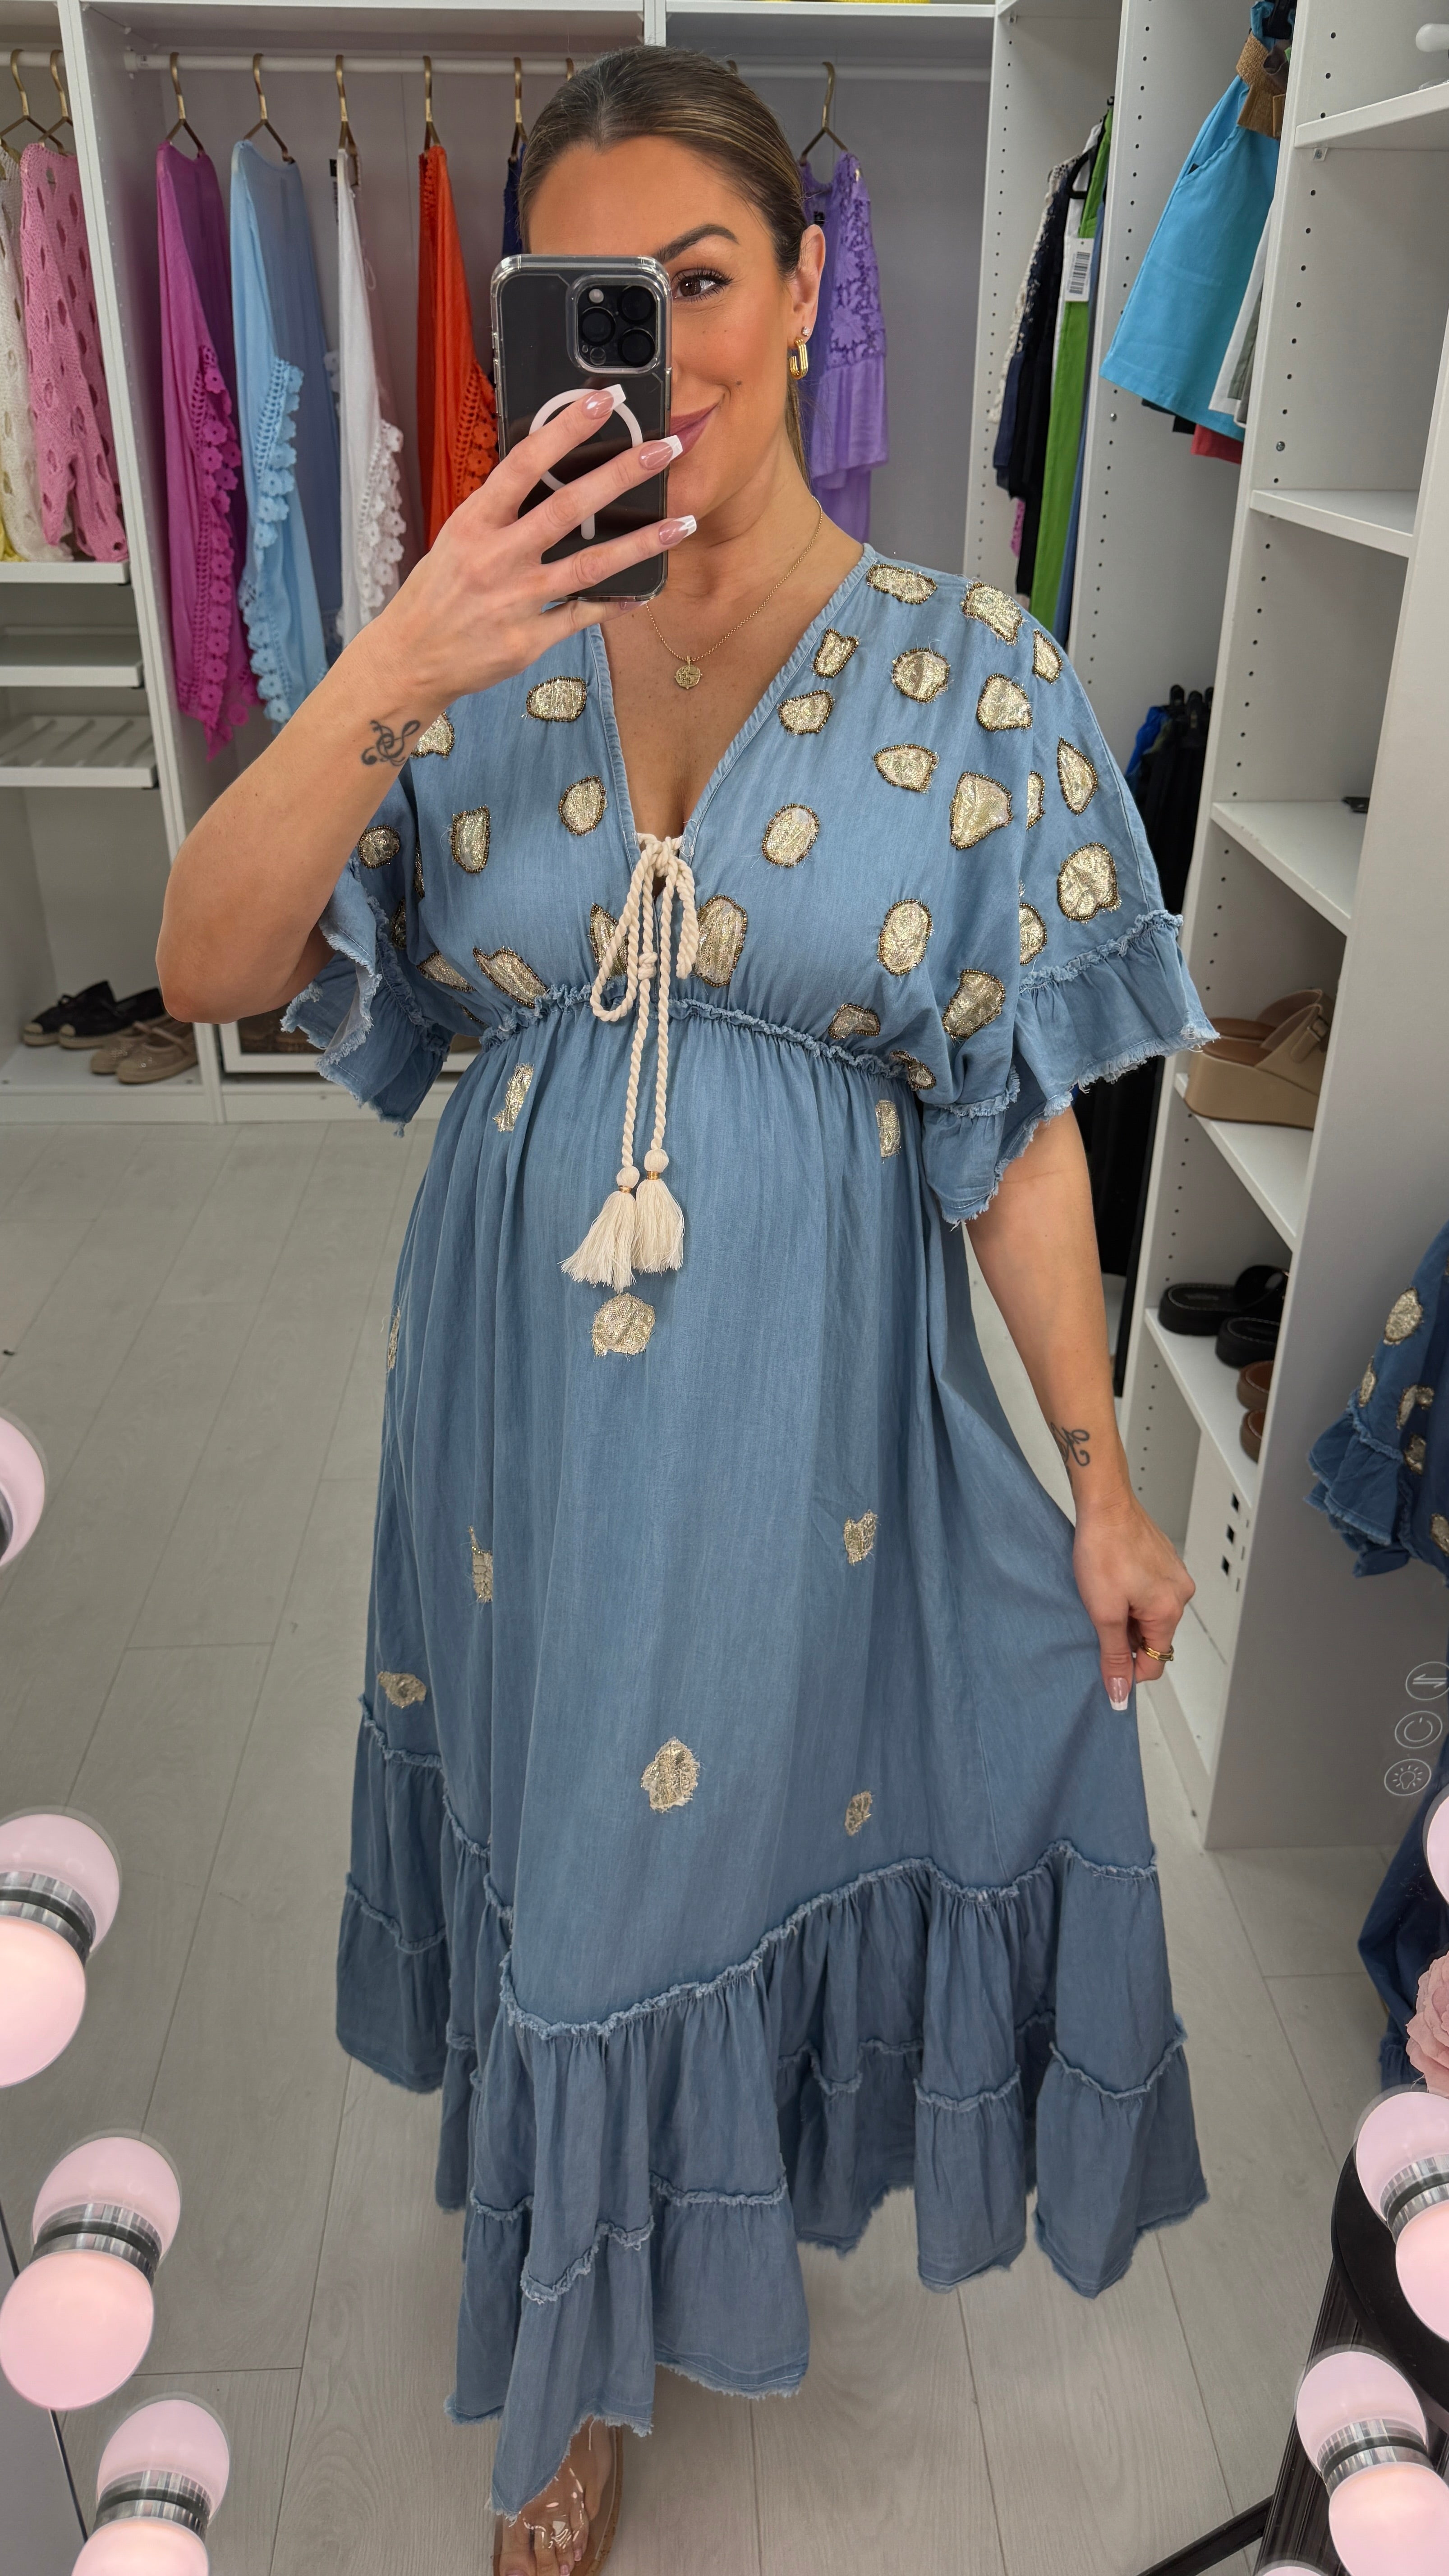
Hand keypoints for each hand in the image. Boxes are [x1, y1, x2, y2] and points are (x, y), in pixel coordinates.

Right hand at [372, 386, 690, 709]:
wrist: (410, 657)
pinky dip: (616, 604)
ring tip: (681, 525)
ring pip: (587, 566)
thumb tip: (550, 474)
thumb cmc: (437, 593)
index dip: (566, 428)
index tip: (603, 401)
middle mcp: (496, 557)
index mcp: (475, 522)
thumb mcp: (459, 538)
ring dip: (639, 543)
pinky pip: (582, 617)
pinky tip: (645, 591)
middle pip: (567, 508)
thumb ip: (502, 511)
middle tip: (664, 450)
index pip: (525, 463)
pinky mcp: (527, 640)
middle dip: (620, 474)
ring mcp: (514, 601)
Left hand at [1071, 1491, 1193, 1710]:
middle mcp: (1180, 1593)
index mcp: (1169, 1610)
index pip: (1156, 1662)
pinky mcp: (1164, 1561)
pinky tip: (1112, 1579)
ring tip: (1105, 1593)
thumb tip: (1120, 1692)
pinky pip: (1149, 1592)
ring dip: (1127, 1614)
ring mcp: (1173, 1575)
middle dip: (1125, 1636)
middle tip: (1099, 1617)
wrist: (1105, 1503)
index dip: (1129, 1669)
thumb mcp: (1103, 1612)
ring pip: (1150, 1614)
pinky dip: (1131, 1594)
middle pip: (1154, 1637)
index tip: (1107, 1665)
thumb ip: (1113, 1656)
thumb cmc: (1104, 1548)